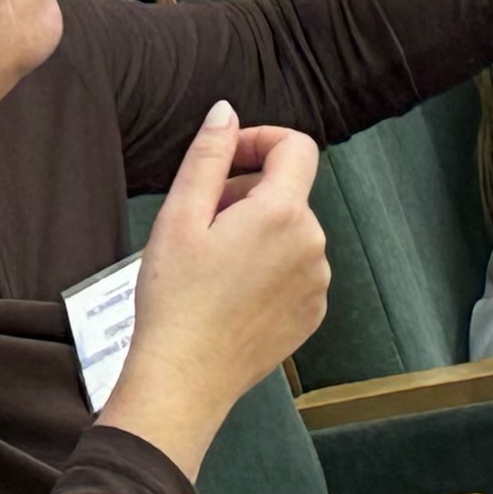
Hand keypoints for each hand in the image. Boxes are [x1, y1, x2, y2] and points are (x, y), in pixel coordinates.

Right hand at [106, 104, 333, 470]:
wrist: (184, 380)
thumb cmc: (175, 301)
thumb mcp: (180, 216)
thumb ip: (208, 155)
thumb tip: (226, 113)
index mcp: (284, 213)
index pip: (296, 146)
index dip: (260, 140)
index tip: (226, 158)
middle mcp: (313, 244)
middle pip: (288, 191)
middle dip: (246, 192)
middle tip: (199, 221)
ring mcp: (317, 282)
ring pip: (290, 231)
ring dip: (256, 231)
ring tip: (210, 262)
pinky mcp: (311, 313)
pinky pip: (295, 269)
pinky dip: (267, 266)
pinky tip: (229, 291)